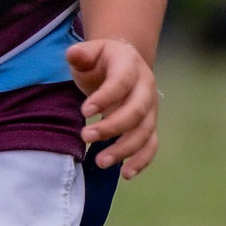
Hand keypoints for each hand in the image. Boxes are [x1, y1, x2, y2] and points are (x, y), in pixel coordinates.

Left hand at [67, 35, 158, 177]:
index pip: (121, 82)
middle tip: (86, 136)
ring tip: (100, 161)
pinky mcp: (149, 126)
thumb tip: (74, 54)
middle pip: (136, 110)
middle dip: (113, 127)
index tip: (84, 110)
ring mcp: (150, 109)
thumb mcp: (89, 52)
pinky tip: (125, 174)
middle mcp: (145, 88)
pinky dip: (141, 160)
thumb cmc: (100, 60)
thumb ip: (81, 54)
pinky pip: (151, 145)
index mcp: (130, 66)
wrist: (123, 64)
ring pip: (144, 131)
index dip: (105, 97)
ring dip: (124, 148)